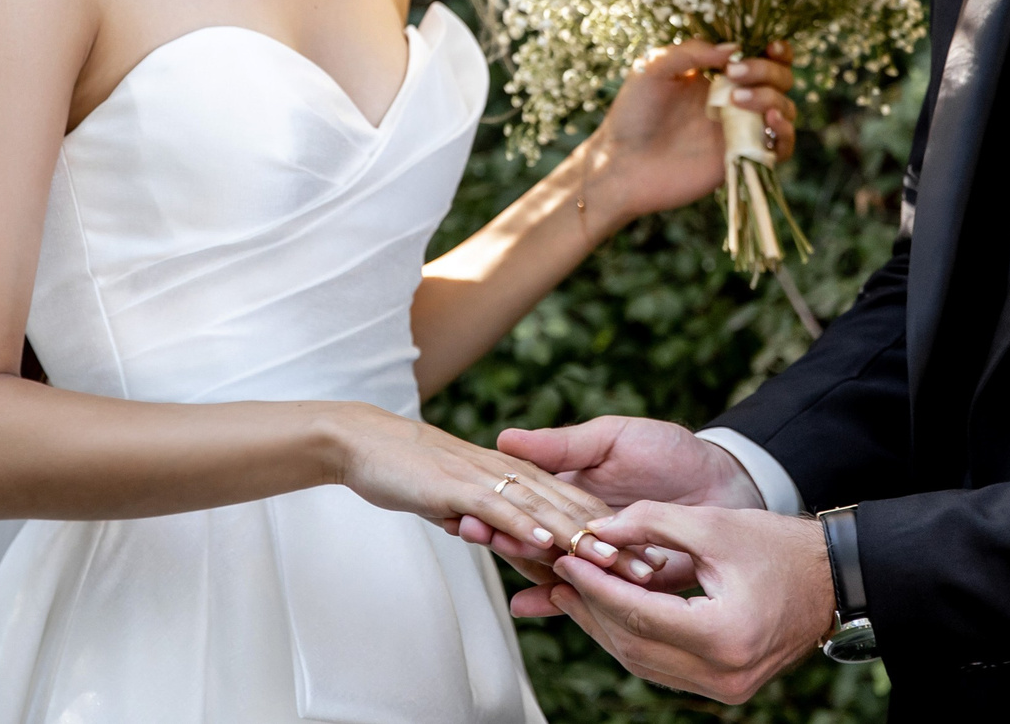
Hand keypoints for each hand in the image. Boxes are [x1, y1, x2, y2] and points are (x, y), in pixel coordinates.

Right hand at [328, 404, 617, 558]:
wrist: (363, 438)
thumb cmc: (407, 467)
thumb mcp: (461, 494)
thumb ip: (494, 514)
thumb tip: (519, 544)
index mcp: (515, 475)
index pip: (568, 506)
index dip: (605, 532)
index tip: (640, 559)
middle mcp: (509, 474)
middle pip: (568, 509)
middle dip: (609, 542)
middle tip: (647, 571)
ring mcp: (485, 477)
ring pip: (542, 509)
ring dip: (578, 537)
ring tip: (613, 563)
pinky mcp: (457, 484)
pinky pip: (499, 503)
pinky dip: (524, 522)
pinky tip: (546, 543)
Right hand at [458, 416, 762, 582]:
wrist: (728, 483)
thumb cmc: (672, 452)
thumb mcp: (614, 438)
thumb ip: (563, 447)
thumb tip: (506, 439)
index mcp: (573, 494)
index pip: (527, 504)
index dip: (497, 507)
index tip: (463, 508)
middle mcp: (581, 529)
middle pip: (532, 538)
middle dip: (501, 537)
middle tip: (469, 533)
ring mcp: (602, 559)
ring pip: (555, 568)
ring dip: (524, 567)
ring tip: (494, 562)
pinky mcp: (626, 584)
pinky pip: (591, 595)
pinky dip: (560, 601)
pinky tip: (530, 606)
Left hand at [519, 501, 837, 705]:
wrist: (832, 581)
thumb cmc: (780, 547)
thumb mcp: (714, 525)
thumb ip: (651, 523)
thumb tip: (594, 530)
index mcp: (723, 633)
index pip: (638, 612)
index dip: (595, 585)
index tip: (564, 559)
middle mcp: (723, 673)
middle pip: (634, 645)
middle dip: (591, 609)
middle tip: (556, 578)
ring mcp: (724, 688)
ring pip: (643, 663)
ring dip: (605, 627)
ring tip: (572, 594)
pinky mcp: (723, 688)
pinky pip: (663, 668)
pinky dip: (633, 639)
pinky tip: (610, 611)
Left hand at [580, 40, 796, 224]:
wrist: (621, 165)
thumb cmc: (632, 114)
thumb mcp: (653, 68)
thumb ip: (692, 52)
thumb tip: (735, 49)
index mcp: (718, 76)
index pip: (762, 57)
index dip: (775, 50)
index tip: (768, 46)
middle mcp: (735, 101)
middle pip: (780, 79)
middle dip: (767, 70)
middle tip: (735, 75)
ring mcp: (741, 131)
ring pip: (785, 109)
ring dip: (773, 98)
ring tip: (738, 101)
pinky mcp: (742, 160)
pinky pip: (781, 148)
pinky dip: (785, 133)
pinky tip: (769, 122)